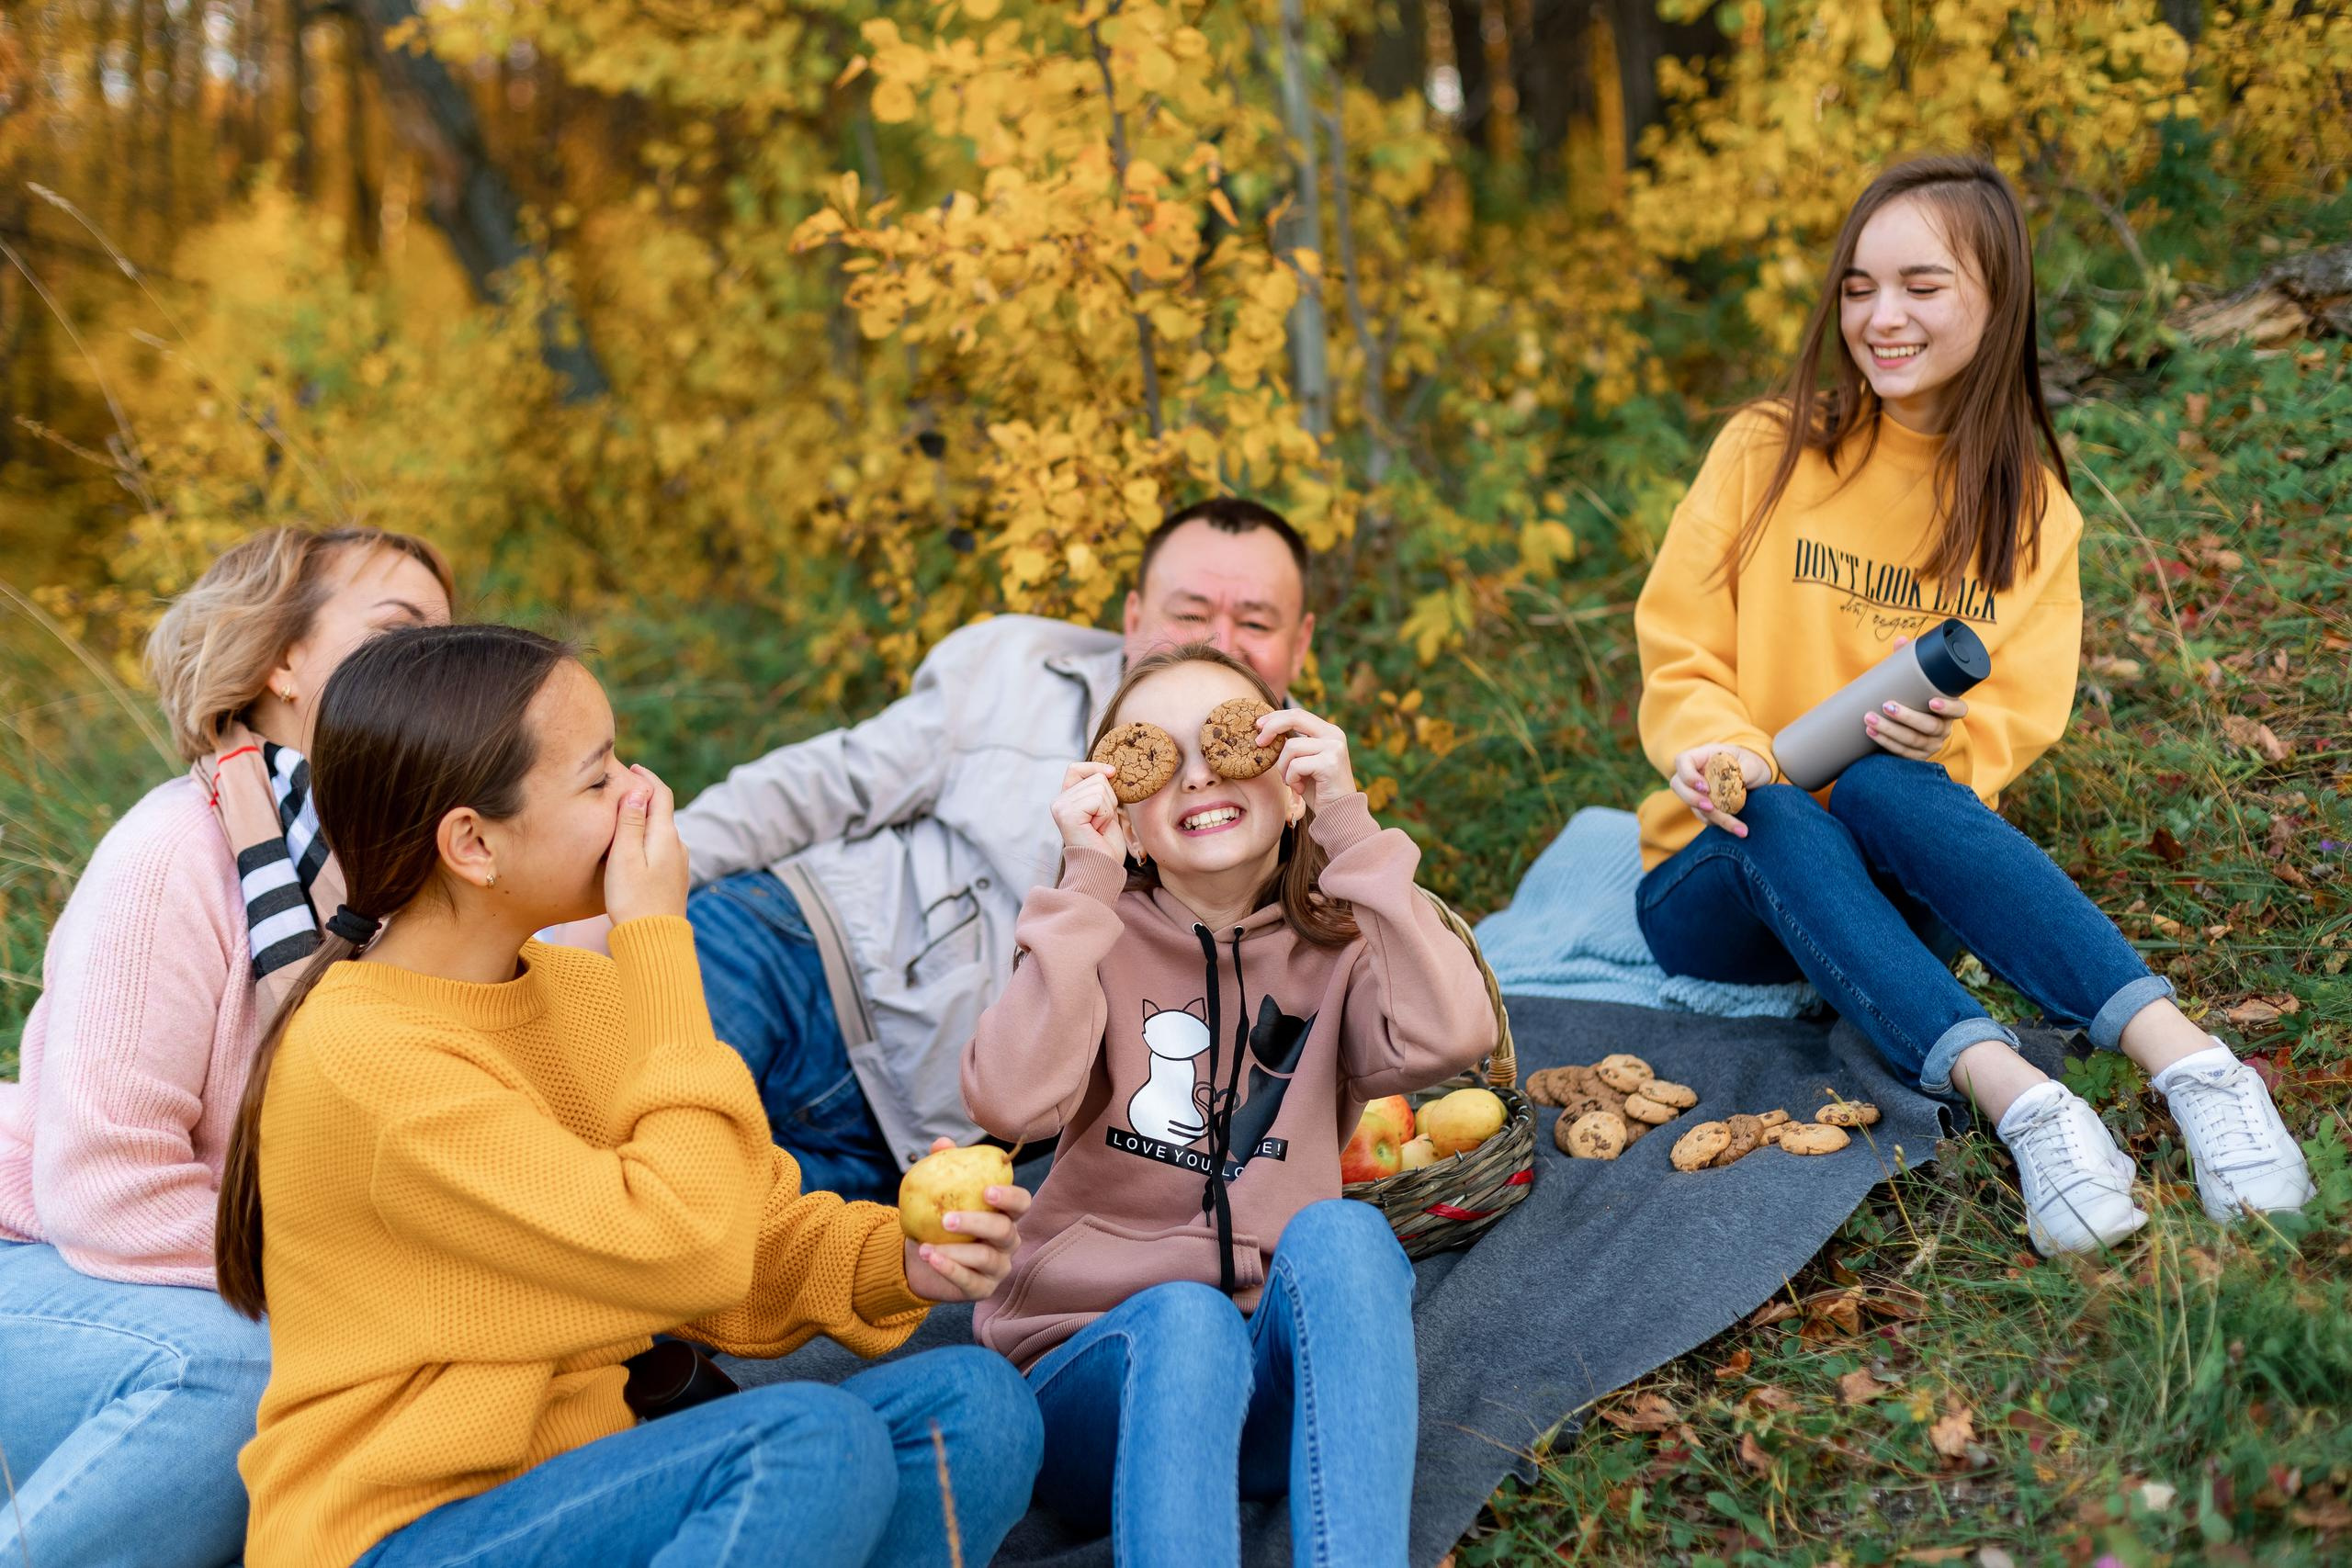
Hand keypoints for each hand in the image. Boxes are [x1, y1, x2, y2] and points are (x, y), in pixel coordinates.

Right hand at [604, 764, 690, 923]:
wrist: (654, 941)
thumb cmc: (633, 900)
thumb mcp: (625, 857)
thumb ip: (632, 822)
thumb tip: (640, 789)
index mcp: (666, 836)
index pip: (662, 795)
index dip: (647, 778)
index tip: (632, 767)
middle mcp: (678, 847)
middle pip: (664, 812)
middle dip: (646, 796)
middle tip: (624, 785)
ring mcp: (679, 865)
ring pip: (663, 831)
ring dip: (647, 818)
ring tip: (625, 813)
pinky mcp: (674, 880)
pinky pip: (662, 848)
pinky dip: (649, 837)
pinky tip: (635, 846)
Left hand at [902, 1137, 1029, 1302]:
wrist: (920, 1258)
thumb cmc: (937, 1220)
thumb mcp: (938, 1193)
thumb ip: (944, 1166)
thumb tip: (942, 1143)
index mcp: (1004, 1213)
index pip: (1021, 1203)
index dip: (1010, 1197)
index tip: (988, 1191)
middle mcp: (1007, 1241)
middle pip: (1005, 1231)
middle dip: (978, 1223)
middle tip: (947, 1219)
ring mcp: (998, 1267)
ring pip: (986, 1259)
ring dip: (955, 1251)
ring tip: (925, 1245)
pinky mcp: (982, 1289)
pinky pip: (970, 1281)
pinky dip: (949, 1270)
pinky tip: (929, 1257)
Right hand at [1051, 761, 1127, 857]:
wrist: (1102, 868)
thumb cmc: (1105, 844)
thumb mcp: (1104, 810)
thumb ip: (1100, 791)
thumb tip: (1109, 771)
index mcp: (1066, 799)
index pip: (1076, 768)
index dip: (1095, 767)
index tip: (1112, 773)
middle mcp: (1059, 801)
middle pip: (1096, 778)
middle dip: (1109, 801)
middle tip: (1100, 823)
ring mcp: (1061, 806)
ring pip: (1100, 787)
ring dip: (1108, 810)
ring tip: (1098, 827)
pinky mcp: (1067, 813)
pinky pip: (1098, 800)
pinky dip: (1105, 815)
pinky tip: (1096, 829)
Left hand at [1256, 706, 1356, 812]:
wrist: (1338, 813)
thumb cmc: (1317, 789)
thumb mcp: (1304, 762)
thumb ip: (1293, 745)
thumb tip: (1266, 730)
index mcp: (1329, 731)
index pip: (1298, 714)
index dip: (1275, 717)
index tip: (1258, 725)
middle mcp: (1334, 735)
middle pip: (1295, 718)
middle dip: (1272, 728)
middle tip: (1258, 742)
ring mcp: (1334, 748)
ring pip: (1291, 747)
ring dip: (1283, 767)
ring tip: (1292, 781)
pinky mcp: (1330, 763)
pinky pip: (1296, 765)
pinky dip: (1291, 779)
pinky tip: (1299, 788)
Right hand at [1669, 744, 1771, 838]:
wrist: (1758, 776)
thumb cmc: (1753, 763)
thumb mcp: (1752, 764)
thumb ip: (1741, 772)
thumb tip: (1734, 785)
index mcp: (1704, 756)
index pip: (1683, 761)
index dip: (1688, 776)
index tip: (1705, 788)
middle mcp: (1697, 773)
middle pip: (1679, 786)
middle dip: (1693, 800)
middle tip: (1710, 808)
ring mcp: (1699, 791)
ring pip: (1695, 807)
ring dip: (1715, 818)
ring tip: (1740, 828)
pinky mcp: (1705, 806)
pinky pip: (1705, 818)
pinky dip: (1720, 823)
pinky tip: (1738, 827)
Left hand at [1865, 639, 1966, 759]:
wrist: (1904, 728)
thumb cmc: (1912, 698)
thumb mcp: (1913, 683)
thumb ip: (1908, 663)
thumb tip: (1901, 640)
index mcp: (1949, 710)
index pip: (1959, 710)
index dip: (1949, 707)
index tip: (1932, 701)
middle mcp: (1943, 730)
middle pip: (1930, 727)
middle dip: (1907, 717)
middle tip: (1887, 705)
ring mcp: (1930, 745)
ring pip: (1913, 741)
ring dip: (1889, 730)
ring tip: (1869, 718)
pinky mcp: (1915, 757)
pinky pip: (1902, 752)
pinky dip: (1885, 742)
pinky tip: (1871, 732)